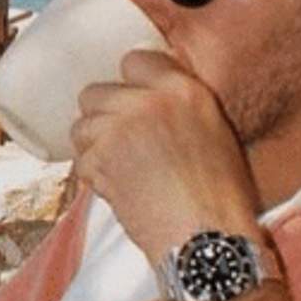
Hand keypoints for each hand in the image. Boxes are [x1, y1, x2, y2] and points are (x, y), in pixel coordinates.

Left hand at [70, 48, 262, 263]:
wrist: (205, 239)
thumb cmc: (219, 196)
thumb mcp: (214, 132)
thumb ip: (179, 106)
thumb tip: (143, 99)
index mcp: (185, 91)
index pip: (135, 61)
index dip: (129, 85)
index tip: (131, 103)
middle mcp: (150, 102)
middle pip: (96, 92)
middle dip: (102, 117)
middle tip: (120, 144)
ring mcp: (121, 128)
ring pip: (81, 126)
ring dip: (93, 147)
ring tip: (119, 170)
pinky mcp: (101, 158)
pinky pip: (81, 160)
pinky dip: (94, 177)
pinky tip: (119, 190)